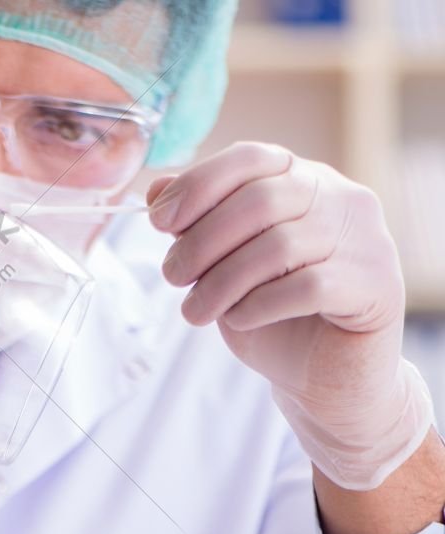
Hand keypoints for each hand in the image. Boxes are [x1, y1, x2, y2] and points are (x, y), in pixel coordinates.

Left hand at [148, 142, 433, 490]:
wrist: (323, 376)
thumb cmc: (270, 310)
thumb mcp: (223, 261)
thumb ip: (196, 221)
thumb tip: (157, 190)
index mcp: (303, 178)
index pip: (250, 158)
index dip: (198, 185)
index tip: (159, 221)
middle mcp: (341, 198)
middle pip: (260, 201)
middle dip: (201, 241)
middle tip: (172, 275)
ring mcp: (366, 240)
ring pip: (280, 246)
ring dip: (221, 282)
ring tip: (194, 310)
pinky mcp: (376, 286)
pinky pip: (307, 287)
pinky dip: (259, 305)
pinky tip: (239, 319)